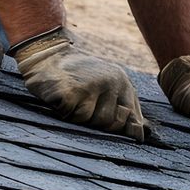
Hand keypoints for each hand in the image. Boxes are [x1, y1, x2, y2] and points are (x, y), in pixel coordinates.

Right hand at [11, 28, 153, 142]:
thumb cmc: (78, 77)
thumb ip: (124, 108)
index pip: (132, 119)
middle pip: (111, 123)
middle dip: (95, 121)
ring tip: (72, 99)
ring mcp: (92, 85)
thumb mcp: (107, 86)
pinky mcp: (72, 90)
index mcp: (123, 82)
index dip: (124, 130)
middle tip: (83, 105)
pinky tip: (61, 98)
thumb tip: (142, 135)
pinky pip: (71, 116)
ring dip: (77, 116)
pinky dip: (63, 112)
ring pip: (89, 121)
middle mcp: (111, 82)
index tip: (114, 131)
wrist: (48, 54)